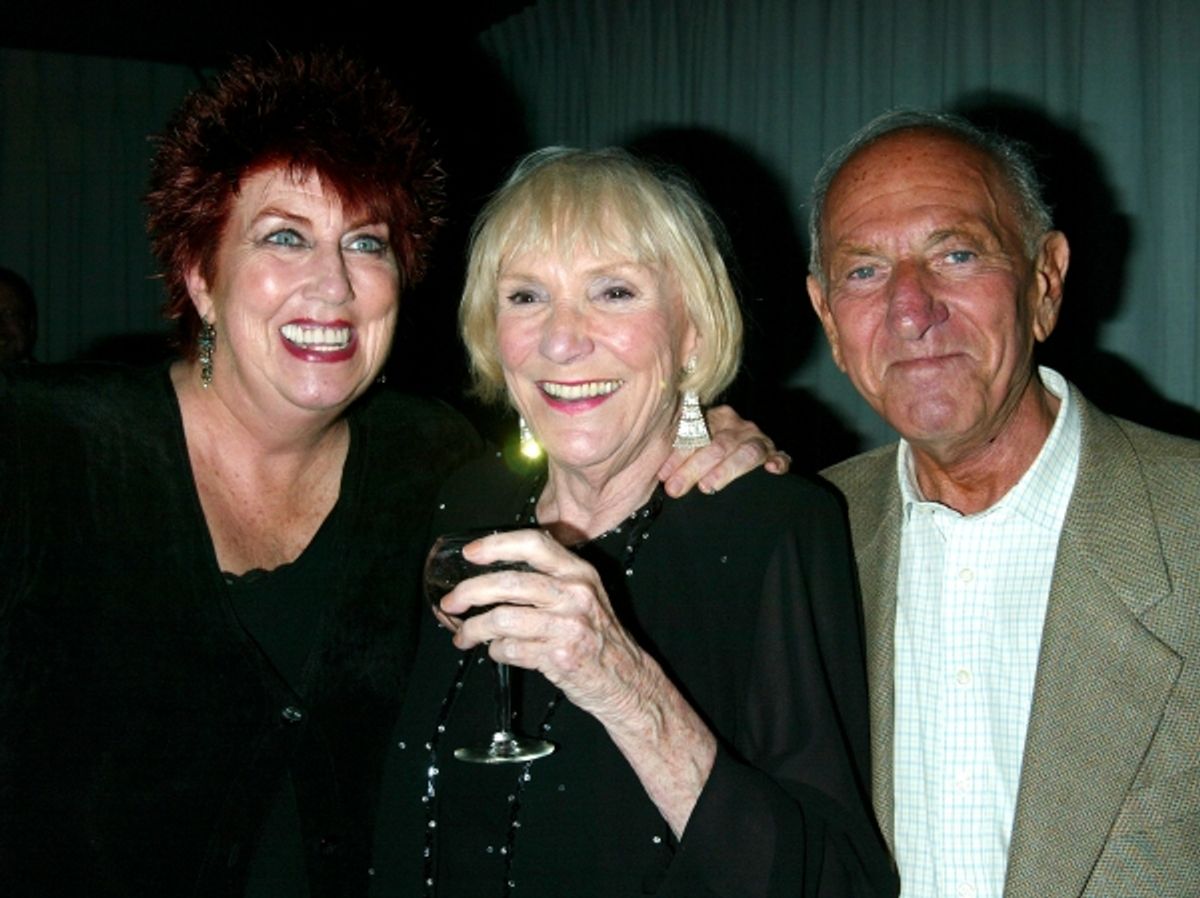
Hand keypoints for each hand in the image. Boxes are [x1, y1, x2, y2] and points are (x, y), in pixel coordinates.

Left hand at [441, 529, 654, 719]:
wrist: (625, 679)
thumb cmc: (597, 636)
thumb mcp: (584, 595)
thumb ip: (549, 579)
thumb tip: (492, 574)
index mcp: (579, 573)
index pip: (533, 545)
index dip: (496, 545)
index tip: (471, 553)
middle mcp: (575, 594)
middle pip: (509, 583)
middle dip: (470, 592)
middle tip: (451, 602)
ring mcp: (568, 626)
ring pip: (502, 619)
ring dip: (473, 629)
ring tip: (464, 636)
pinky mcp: (559, 656)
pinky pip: (510, 649)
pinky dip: (495, 651)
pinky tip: (498, 651)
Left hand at [658, 404, 790, 497]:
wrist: (737, 453)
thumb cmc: (708, 456)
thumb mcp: (693, 449)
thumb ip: (679, 457)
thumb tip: (661, 476)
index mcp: (714, 419)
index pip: (696, 433)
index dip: (678, 455)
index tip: (664, 475)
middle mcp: (737, 426)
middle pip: (718, 444)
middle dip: (694, 467)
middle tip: (677, 487)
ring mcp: (758, 440)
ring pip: (746, 451)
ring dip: (726, 469)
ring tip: (708, 486)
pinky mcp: (776, 455)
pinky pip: (780, 457)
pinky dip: (778, 461)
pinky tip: (771, 469)